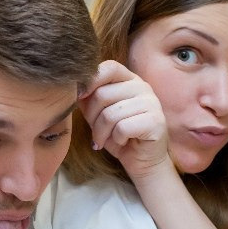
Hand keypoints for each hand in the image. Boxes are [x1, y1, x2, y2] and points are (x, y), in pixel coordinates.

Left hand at [78, 60, 171, 182]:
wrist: (142, 161)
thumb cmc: (119, 136)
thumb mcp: (99, 114)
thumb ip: (89, 98)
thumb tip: (73, 87)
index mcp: (129, 80)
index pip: (109, 67)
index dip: (90, 81)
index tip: (79, 97)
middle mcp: (142, 87)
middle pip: (102, 94)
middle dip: (92, 118)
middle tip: (96, 132)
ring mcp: (151, 103)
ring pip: (110, 114)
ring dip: (102, 133)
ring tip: (106, 140)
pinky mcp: (155, 121)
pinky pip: (122, 128)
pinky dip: (116, 140)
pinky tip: (122, 142)